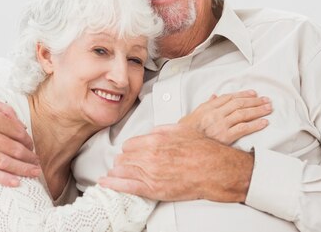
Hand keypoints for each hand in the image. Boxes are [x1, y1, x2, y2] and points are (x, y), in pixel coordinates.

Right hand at [0, 90, 40, 186]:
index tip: (31, 145)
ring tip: (34, 173)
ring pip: (4, 162)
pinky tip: (16, 182)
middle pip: (14, 149)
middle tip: (38, 162)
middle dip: (29, 157)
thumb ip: (5, 109)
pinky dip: (3, 178)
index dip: (28, 141)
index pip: (18, 133)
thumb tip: (21, 126)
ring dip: (22, 169)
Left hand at [98, 124, 253, 201]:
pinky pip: (127, 187)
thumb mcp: (181, 130)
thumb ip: (161, 130)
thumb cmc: (202, 150)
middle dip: (123, 161)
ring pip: (123, 171)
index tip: (130, 152)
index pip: (129, 145)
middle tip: (124, 163)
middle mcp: (149, 157)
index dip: (129, 149)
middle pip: (124, 159)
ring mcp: (151, 174)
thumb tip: (149, 132)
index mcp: (154, 141)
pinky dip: (113, 184)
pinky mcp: (154, 190)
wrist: (216, 170)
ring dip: (117, 172)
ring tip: (113, 173)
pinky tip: (105, 182)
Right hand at [179, 90, 270, 143]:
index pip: (228, 97)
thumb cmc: (187, 133)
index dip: (242, 94)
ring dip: (257, 110)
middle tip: (265, 100)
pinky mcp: (225, 136)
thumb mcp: (193, 115)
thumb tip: (214, 96)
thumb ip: (206, 105)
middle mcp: (215, 114)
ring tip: (268, 109)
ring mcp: (220, 125)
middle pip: (238, 103)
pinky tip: (263, 122)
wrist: (184, 146)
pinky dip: (255, 124)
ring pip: (242, 114)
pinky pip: (243, 128)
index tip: (253, 93)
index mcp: (207, 108)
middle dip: (254, 101)